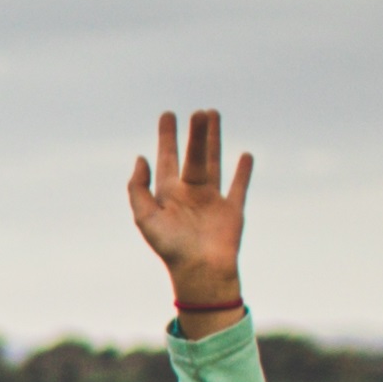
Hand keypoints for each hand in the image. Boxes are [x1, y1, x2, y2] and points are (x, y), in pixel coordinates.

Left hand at [128, 107, 249, 321]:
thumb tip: (140, 158)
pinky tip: (244, 155)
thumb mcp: (145, 217)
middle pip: (193, 156)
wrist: (200, 270)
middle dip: (195, 134)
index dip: (166, 138)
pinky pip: (238, 186)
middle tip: (198, 111)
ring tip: (215, 118)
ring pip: (214, 163)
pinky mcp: (232, 210)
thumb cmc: (170, 247)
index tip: (168, 115)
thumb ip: (138, 188)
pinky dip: (242, 171)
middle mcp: (190, 194)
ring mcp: (212, 200)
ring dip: (214, 141)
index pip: (166, 159)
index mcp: (168, 195)